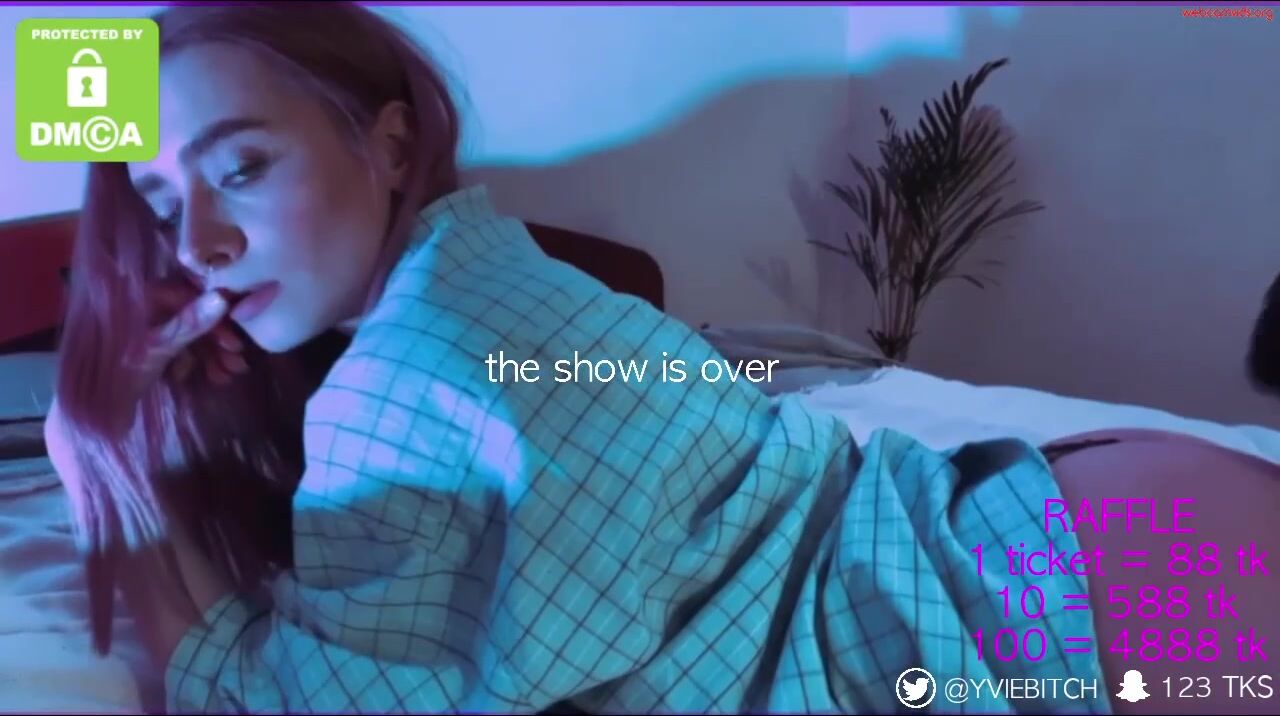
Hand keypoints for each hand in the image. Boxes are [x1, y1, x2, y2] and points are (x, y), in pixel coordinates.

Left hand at [44, 283, 246, 496]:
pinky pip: (181, 349)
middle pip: (192, 316)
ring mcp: (146, 330)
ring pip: (190, 335)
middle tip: (237, 363)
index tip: (234, 341)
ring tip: (228, 376)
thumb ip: (187, 324)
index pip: (187, 296)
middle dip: (217, 341)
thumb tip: (222, 298)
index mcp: (136, 299)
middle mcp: (142, 309)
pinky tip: (210, 379)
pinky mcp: (149, 350)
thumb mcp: (154, 350)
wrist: (90, 418)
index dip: (215, 317)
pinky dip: (198, 363)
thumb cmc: (115, 379)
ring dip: (213, 355)